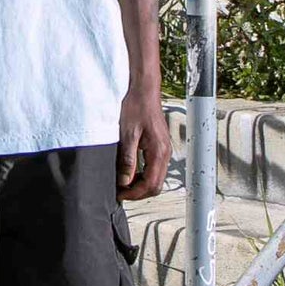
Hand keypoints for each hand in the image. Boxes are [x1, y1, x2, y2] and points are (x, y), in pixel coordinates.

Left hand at [117, 85, 169, 200]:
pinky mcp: (159, 146)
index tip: (120, 195)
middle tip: (120, 192)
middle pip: (156, 185)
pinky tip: (130, 172)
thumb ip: (127, 159)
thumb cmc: (135, 107)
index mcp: (158, 152)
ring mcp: (164, 150)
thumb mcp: (127, 134)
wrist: (143, 90)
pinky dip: (143, 175)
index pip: (151, 184)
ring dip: (140, 184)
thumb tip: (125, 181)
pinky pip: (154, 168)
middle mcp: (165, 153)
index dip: (134, 193)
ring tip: (122, 183)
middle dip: (138, 192)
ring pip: (156, 178)